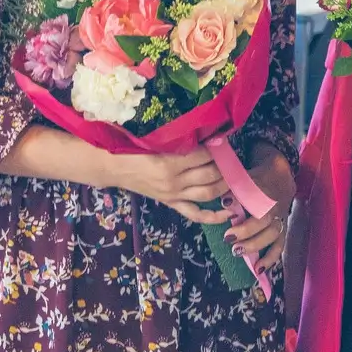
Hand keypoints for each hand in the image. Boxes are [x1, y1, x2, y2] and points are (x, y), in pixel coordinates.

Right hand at [113, 148, 232, 224]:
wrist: (115, 167)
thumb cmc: (134, 149)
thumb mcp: (156, 141)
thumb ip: (179, 140)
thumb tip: (206, 134)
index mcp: (169, 163)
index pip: (202, 156)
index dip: (217, 148)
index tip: (225, 141)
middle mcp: (174, 182)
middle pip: (209, 175)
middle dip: (225, 166)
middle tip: (234, 157)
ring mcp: (173, 196)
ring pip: (207, 194)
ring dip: (224, 185)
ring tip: (235, 176)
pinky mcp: (171, 204)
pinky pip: (195, 214)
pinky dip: (214, 216)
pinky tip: (230, 212)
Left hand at [224, 148, 295, 275]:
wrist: (281, 177)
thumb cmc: (257, 177)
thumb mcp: (246, 175)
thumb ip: (235, 186)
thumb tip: (222, 198)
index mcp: (265, 188)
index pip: (254, 194)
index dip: (240, 199)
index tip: (224, 203)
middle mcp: (275, 205)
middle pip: (264, 219)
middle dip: (246, 229)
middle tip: (228, 237)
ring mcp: (281, 218)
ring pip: (272, 233)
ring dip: (255, 244)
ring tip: (237, 252)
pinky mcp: (283, 229)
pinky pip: (280, 245)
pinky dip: (270, 259)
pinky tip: (258, 270)